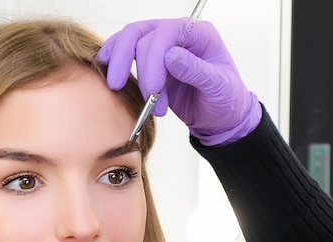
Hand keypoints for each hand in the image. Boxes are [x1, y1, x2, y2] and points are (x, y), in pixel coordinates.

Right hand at [98, 18, 261, 144]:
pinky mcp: (149, 63)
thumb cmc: (225, 100)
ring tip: (119, 89)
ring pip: (129, 40)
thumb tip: (170, 56)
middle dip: (127, 59)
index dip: (153, 58)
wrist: (219, 117)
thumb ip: (196, 71)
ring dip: (120, 65)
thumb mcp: (219, 87)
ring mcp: (161, 48)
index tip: (151, 89)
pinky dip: (113, 62)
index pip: (167, 32)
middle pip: (141, 33)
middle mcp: (178, 35)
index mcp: (199, 34)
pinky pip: (125, 53)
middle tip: (119, 86)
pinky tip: (107, 72)